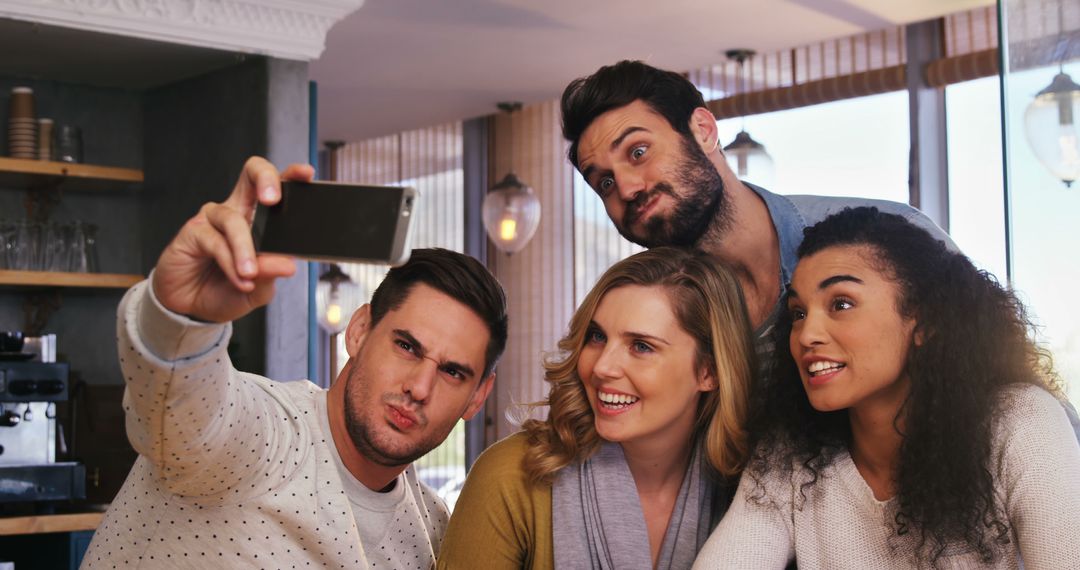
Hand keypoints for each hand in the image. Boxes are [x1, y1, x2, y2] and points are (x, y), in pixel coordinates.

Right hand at [151, 157, 315, 322]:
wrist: (193, 308)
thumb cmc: (226, 290)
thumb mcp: (258, 287)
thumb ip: (271, 273)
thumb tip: (288, 264)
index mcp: (259, 218)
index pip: (276, 187)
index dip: (291, 175)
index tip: (307, 174)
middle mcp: (237, 211)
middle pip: (251, 175)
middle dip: (265, 179)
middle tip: (272, 200)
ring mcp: (213, 219)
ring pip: (234, 220)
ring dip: (245, 249)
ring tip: (250, 273)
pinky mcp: (193, 231)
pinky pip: (216, 242)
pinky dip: (229, 264)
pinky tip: (239, 279)